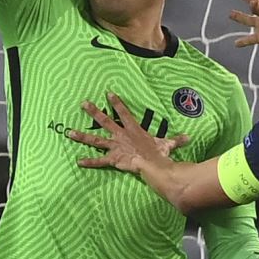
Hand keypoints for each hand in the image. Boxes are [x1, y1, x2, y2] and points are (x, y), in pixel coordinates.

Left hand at [62, 93, 188, 173]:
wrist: (155, 165)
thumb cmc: (160, 154)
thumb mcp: (168, 144)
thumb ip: (176, 140)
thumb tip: (189, 137)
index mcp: (133, 129)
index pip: (124, 113)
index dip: (116, 103)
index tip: (108, 93)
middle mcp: (121, 136)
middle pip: (105, 121)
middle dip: (93, 112)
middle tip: (83, 104)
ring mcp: (115, 147)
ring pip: (96, 139)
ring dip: (82, 136)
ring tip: (69, 132)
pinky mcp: (113, 159)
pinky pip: (99, 160)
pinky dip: (89, 162)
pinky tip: (79, 161)